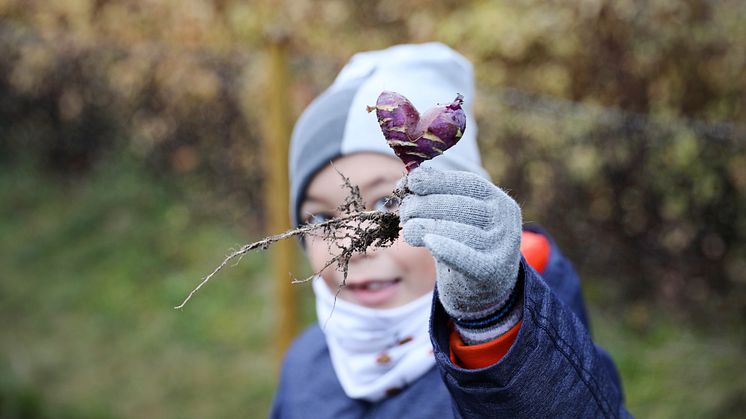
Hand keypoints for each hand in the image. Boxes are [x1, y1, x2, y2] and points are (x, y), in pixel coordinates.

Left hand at [398, 166, 522, 342]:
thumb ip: (438, 196)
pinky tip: (428, 242)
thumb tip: (410, 178)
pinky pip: (467, 258)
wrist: (486, 288)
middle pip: (460, 207)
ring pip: (458, 231)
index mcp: (499, 201)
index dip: (437, 181)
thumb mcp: (457, 218)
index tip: (411, 182)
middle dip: (425, 205)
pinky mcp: (492, 271)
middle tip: (405, 210)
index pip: (468, 183)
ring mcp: (502, 247)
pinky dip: (447, 249)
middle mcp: (505, 221)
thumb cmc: (465, 244)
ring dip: (426, 226)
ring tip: (409, 227)